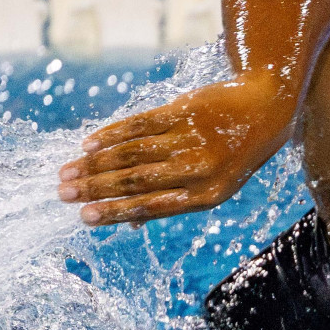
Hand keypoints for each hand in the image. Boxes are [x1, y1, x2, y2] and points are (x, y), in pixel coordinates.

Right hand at [57, 73, 294, 225]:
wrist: (266, 106)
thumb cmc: (235, 153)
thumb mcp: (215, 185)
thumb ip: (174, 200)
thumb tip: (130, 223)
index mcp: (206, 196)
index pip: (151, 207)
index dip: (114, 212)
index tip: (83, 217)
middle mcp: (199, 170)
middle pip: (136, 181)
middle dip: (96, 188)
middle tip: (63, 194)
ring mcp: (191, 139)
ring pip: (134, 153)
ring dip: (95, 163)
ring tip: (68, 171)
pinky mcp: (184, 111)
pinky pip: (140, 124)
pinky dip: (112, 134)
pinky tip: (88, 143)